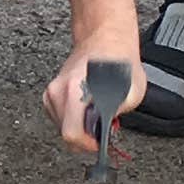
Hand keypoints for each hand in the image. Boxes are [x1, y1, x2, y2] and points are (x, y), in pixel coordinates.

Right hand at [45, 43, 135, 159]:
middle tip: (101, 131)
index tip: (99, 144)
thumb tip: (109, 129)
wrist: (105, 37)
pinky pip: (60, 117)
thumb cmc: (118, 60)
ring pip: (62, 127)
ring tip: (96, 117)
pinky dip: (73, 119)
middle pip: (66, 133)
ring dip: (79, 128)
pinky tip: (87, 110)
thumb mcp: (133, 91)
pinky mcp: (51, 92)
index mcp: (76, 91)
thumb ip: (119, 113)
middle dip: (85, 137)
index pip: (71, 134)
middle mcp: (59, 91)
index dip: (88, 145)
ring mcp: (52, 91)